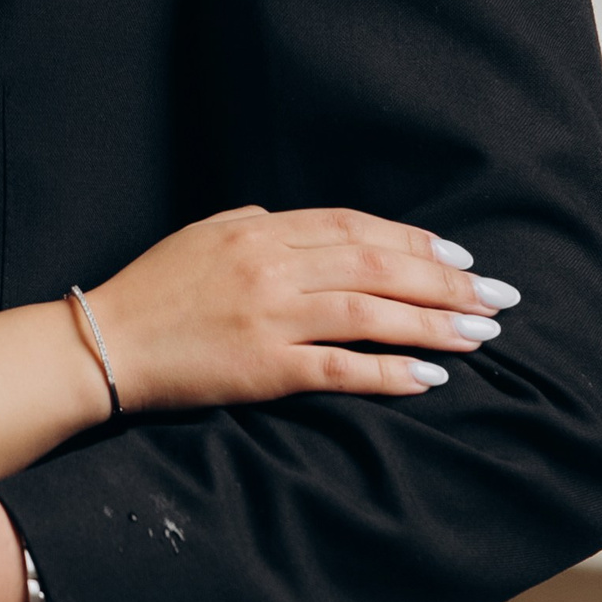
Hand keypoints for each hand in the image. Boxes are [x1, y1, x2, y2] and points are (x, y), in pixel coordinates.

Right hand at [91, 206, 515, 406]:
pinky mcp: (263, 367)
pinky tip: (430, 377)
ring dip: (434, 324)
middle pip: (377, 266)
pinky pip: (340, 368)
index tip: (461, 259)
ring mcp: (269, 316)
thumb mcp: (206, 233)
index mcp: (260, 228)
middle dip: (445, 281)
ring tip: (481, 335)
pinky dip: (389, 372)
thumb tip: (312, 231)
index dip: (415, 243)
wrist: (105, 342)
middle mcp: (272, 265)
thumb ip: (261, 225)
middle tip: (496, 298)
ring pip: (371, 313)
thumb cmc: (155, 288)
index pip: (356, 228)